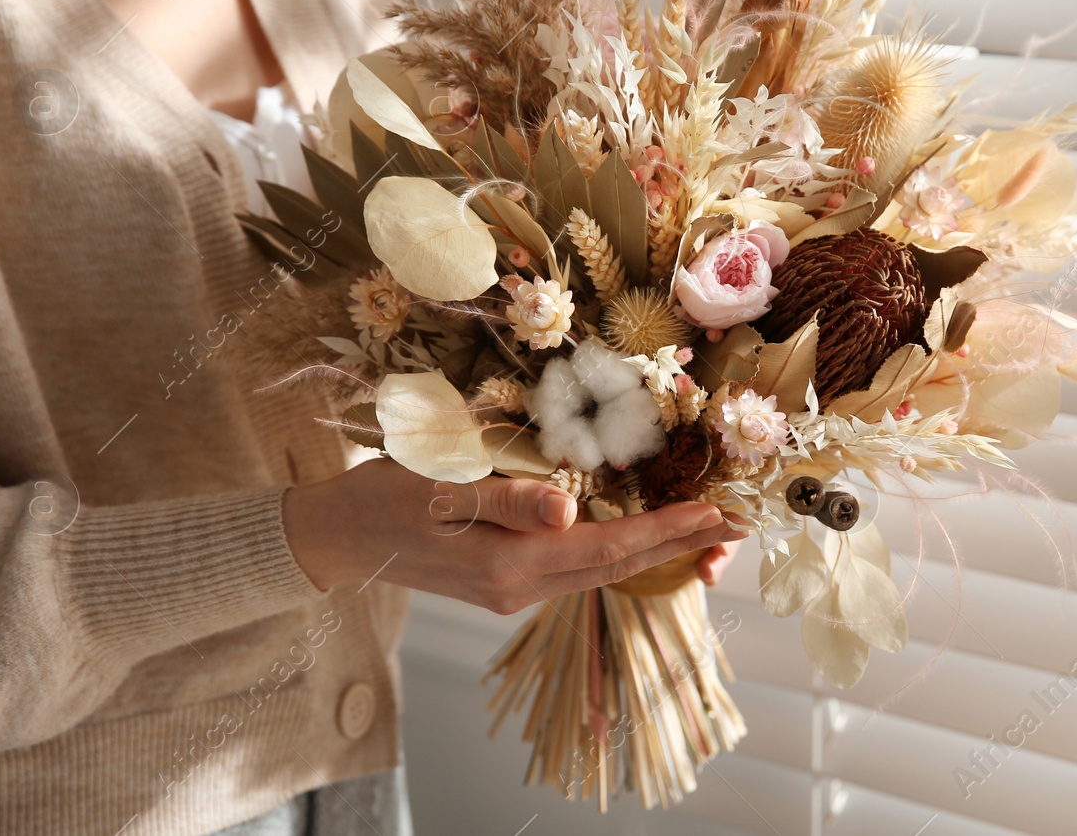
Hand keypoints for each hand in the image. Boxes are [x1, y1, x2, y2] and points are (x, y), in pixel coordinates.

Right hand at [282, 458, 741, 614]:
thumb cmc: (386, 496)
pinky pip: (577, 569)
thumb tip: (569, 507)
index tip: (715, 514)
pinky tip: (638, 534)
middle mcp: (519, 587)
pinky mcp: (505, 581)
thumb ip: (507, 498)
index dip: (665, 530)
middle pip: (616, 567)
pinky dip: (618, 551)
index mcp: (508, 564)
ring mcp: (513, 590)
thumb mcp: (440, 486)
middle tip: (735, 523)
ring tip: (703, 528)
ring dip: (654, 549)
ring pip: (601, 571)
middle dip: (679, 544)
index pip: (606, 548)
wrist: (341, 535)